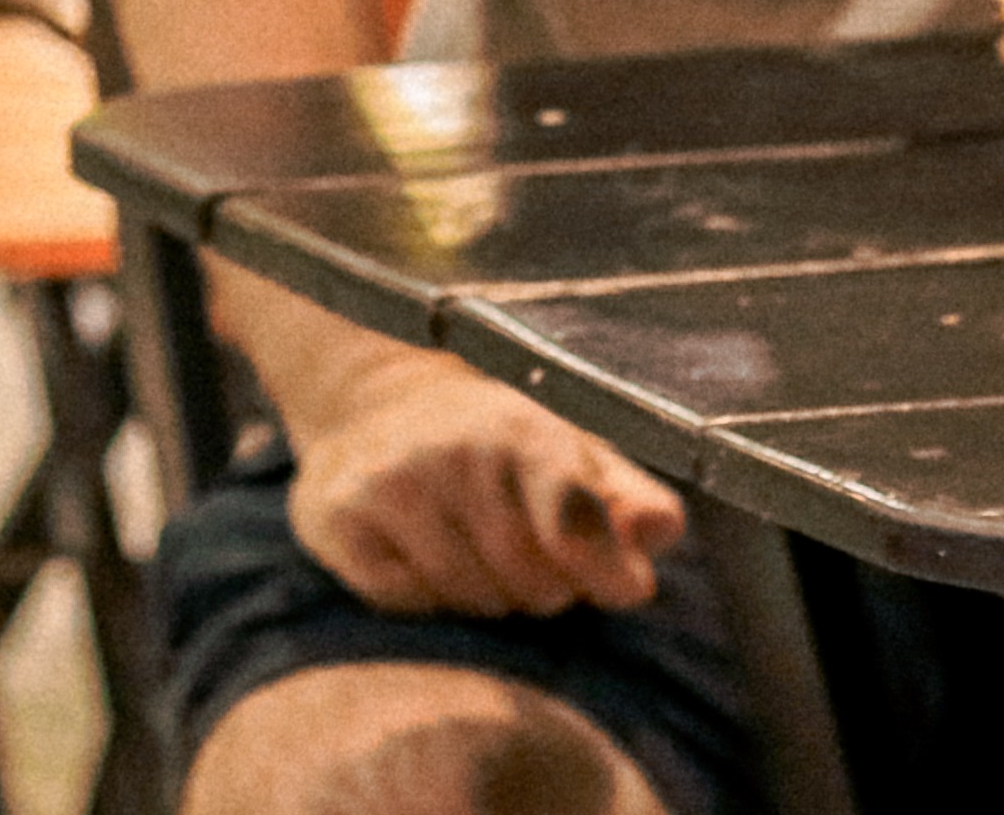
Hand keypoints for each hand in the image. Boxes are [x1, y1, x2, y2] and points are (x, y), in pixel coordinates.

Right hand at [287, 345, 684, 615]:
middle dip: (545, 588)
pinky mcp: (341, 518)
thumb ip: (625, 497)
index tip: (626, 589)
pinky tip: (420, 553)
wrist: (376, 401)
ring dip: (487, 596)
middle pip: (533, 580)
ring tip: (476, 553)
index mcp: (525, 430)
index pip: (574, 517)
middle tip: (531, 558)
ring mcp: (394, 482)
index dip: (603, 567)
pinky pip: (407, 601)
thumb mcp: (569, 452)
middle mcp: (456, 450)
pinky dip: (425, 595)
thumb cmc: (496, 445)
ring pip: (471, 599)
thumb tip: (661, 533)